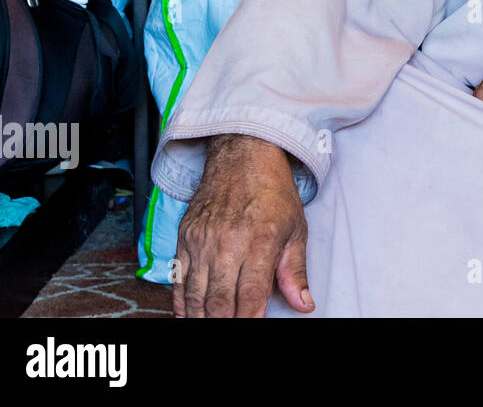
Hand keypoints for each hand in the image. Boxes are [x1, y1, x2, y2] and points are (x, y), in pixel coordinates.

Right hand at [173, 134, 313, 317]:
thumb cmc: (272, 192)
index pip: (251, 297)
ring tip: (211, 323)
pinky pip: (178, 279)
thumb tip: (304, 304)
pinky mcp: (184, 237)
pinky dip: (182, 302)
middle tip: (231, 328)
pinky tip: (189, 314)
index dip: (250, 321)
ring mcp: (201, 241)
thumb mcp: (295, 229)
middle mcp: (227, 243)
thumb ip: (295, 271)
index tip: (252, 327)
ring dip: (202, 317)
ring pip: (196, 296)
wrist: (243, 156)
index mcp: (259, 242)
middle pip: (219, 302)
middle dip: (225, 323)